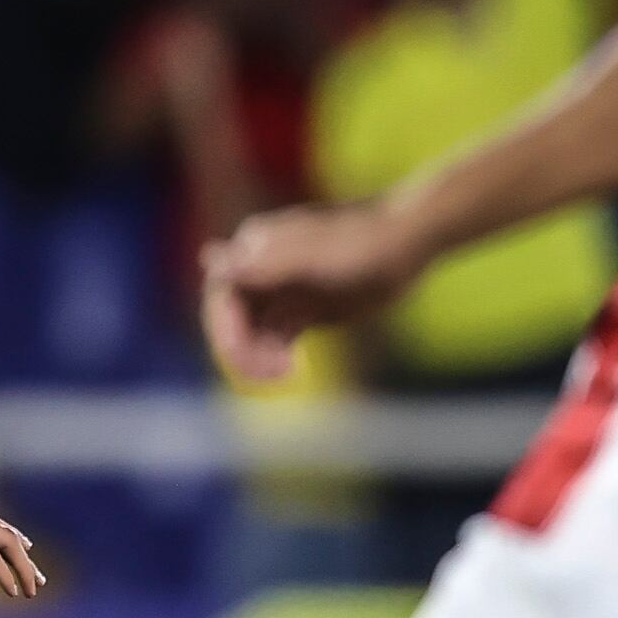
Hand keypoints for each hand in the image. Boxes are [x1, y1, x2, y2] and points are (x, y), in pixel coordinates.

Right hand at [200, 200, 418, 383]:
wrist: (407, 242)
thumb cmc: (361, 243)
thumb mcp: (310, 256)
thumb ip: (263, 263)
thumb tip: (210, 259)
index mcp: (255, 248)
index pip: (222, 293)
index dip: (223, 326)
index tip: (238, 355)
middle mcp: (262, 269)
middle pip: (233, 317)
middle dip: (241, 348)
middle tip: (263, 375)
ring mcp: (283, 290)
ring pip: (253, 332)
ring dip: (258, 357)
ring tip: (283, 375)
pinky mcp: (305, 309)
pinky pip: (277, 339)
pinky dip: (276, 358)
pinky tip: (290, 370)